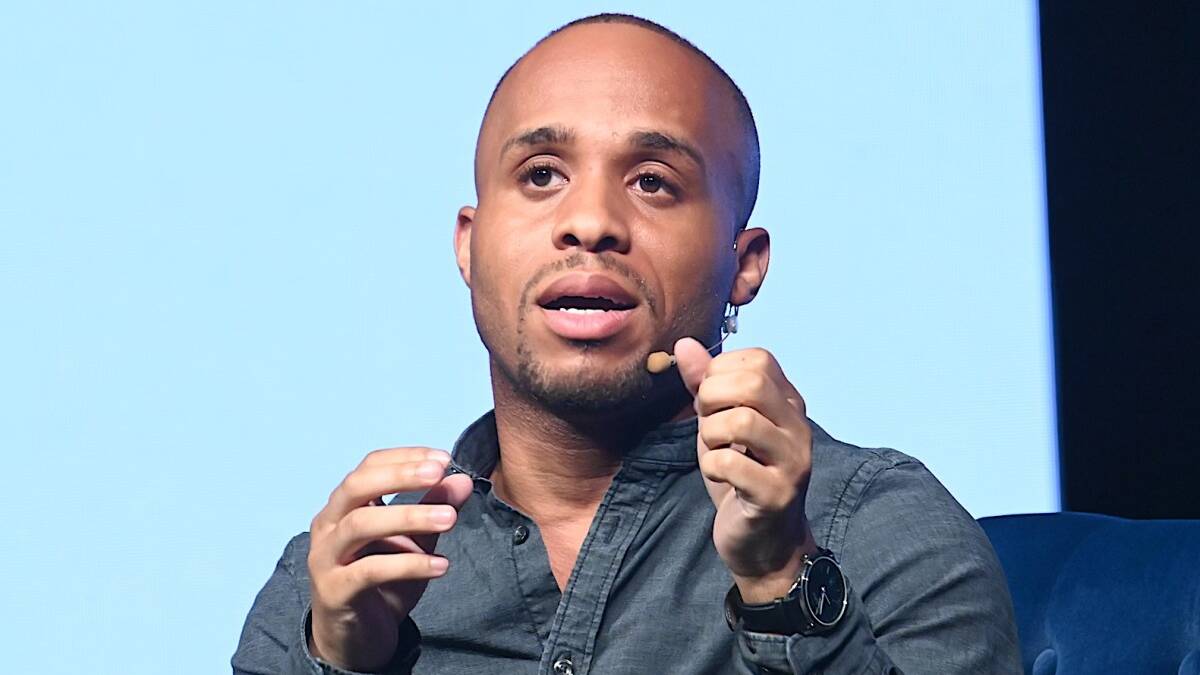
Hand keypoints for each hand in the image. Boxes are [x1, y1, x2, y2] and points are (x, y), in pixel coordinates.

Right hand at [306, 447, 472, 670]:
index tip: (443, 458)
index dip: (405, 458)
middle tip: (440, 473)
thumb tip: (462, 480)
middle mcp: (328, 525)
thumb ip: (433, 510)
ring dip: (409, 516)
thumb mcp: (414, 542)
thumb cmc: (381, 583)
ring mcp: (325, 557)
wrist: (355, 640)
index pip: (369, 466)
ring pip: (360, 524)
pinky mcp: (334, 590)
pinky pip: (370, 571)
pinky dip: (408, 565)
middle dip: (400, 476)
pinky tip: (441, 566)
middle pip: (356, 486)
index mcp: (344, 506)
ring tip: (450, 519)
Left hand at [675, 338, 817, 602]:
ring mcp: (792, 462)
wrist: (764, 544)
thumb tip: (684, 344)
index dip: (721, 372)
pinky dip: (712, 466)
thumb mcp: (718, 425)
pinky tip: (718, 476)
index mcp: (788, 404)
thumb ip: (704, 385)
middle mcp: (798, 428)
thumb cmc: (740, 478)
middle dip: (713, 397)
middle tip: (707, 423)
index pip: (759, 360)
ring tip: (714, 451)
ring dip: (711, 434)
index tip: (712, 400)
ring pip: (742, 421)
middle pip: (753, 383)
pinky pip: (731, 464)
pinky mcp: (777, 495)